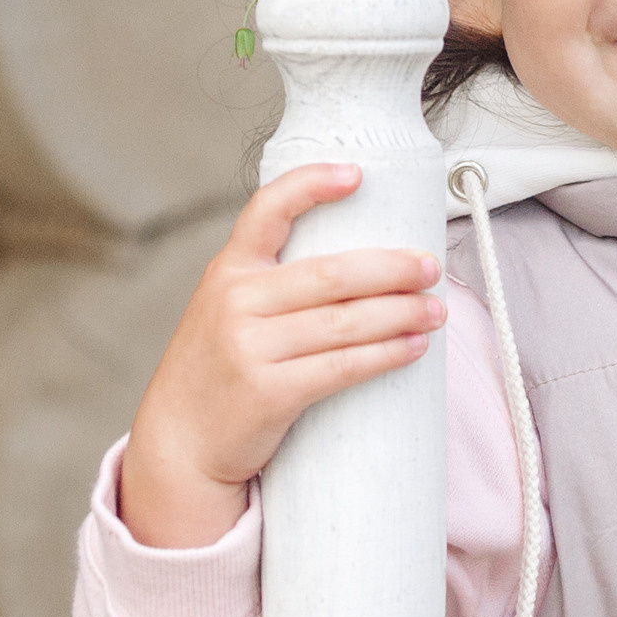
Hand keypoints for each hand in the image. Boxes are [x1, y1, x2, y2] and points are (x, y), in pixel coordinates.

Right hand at [120, 163, 443, 547]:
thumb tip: (361, 261)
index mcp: (228, 270)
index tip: (357, 174)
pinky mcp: (269, 393)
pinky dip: (385, 355)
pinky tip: (412, 348)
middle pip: (331, 274)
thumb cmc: (219, 368)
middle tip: (430, 267)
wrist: (180, 442)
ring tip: (436, 311)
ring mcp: (250, 348)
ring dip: (401, 314)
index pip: (268, 210)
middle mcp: (236, 301)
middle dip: (391, 268)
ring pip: (345, 322)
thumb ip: (271, 282)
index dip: (311, 185)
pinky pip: (342, 367)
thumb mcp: (225, 309)